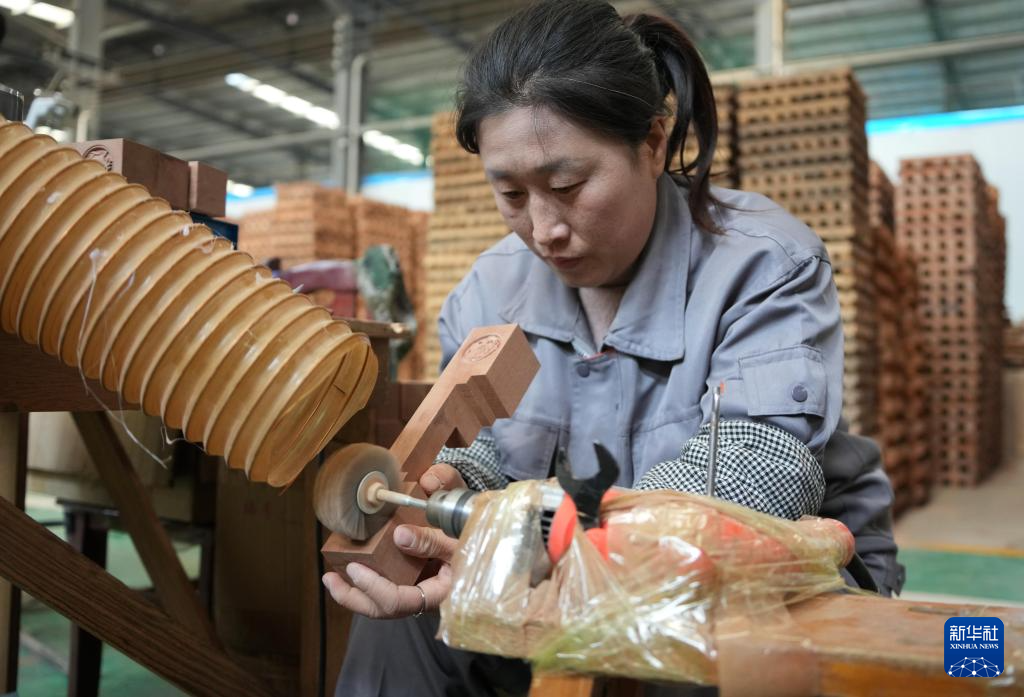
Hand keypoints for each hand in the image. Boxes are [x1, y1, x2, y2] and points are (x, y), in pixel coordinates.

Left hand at [321, 463, 465, 618]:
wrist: (492, 538)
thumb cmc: (479, 537)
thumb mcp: (460, 534)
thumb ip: (432, 536)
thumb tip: (398, 535)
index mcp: (440, 593)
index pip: (401, 601)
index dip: (375, 588)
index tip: (356, 568)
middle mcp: (427, 599)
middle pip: (385, 610)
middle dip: (355, 598)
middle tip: (330, 579)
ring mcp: (421, 593)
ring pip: (384, 604)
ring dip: (357, 593)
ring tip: (332, 577)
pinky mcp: (416, 584)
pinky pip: (388, 590)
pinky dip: (368, 583)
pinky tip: (353, 569)